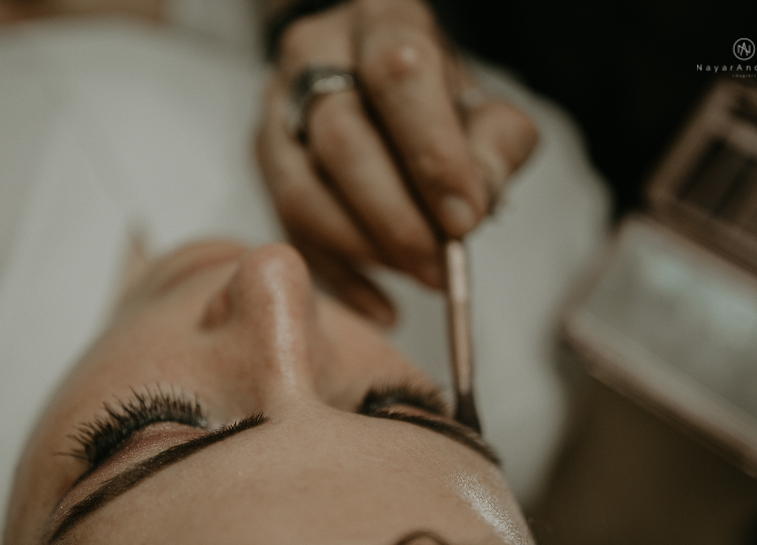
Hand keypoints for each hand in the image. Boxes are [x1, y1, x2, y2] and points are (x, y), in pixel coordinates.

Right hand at [257, 0, 537, 325]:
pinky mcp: (261, 160)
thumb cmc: (435, 100)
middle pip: (341, 139)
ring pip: (301, 190)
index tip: (463, 221)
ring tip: (416, 277)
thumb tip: (469, 210)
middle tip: (438, 266)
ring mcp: (277, 109)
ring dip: (363, 249)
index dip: (431, 155)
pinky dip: (339, 277)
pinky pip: (288, 231)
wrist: (373, 82)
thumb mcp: (483, 107)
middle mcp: (315, 55)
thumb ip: (494, 148)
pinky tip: (382, 304)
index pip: (399, 77)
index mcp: (381, 21)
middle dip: (395, 216)